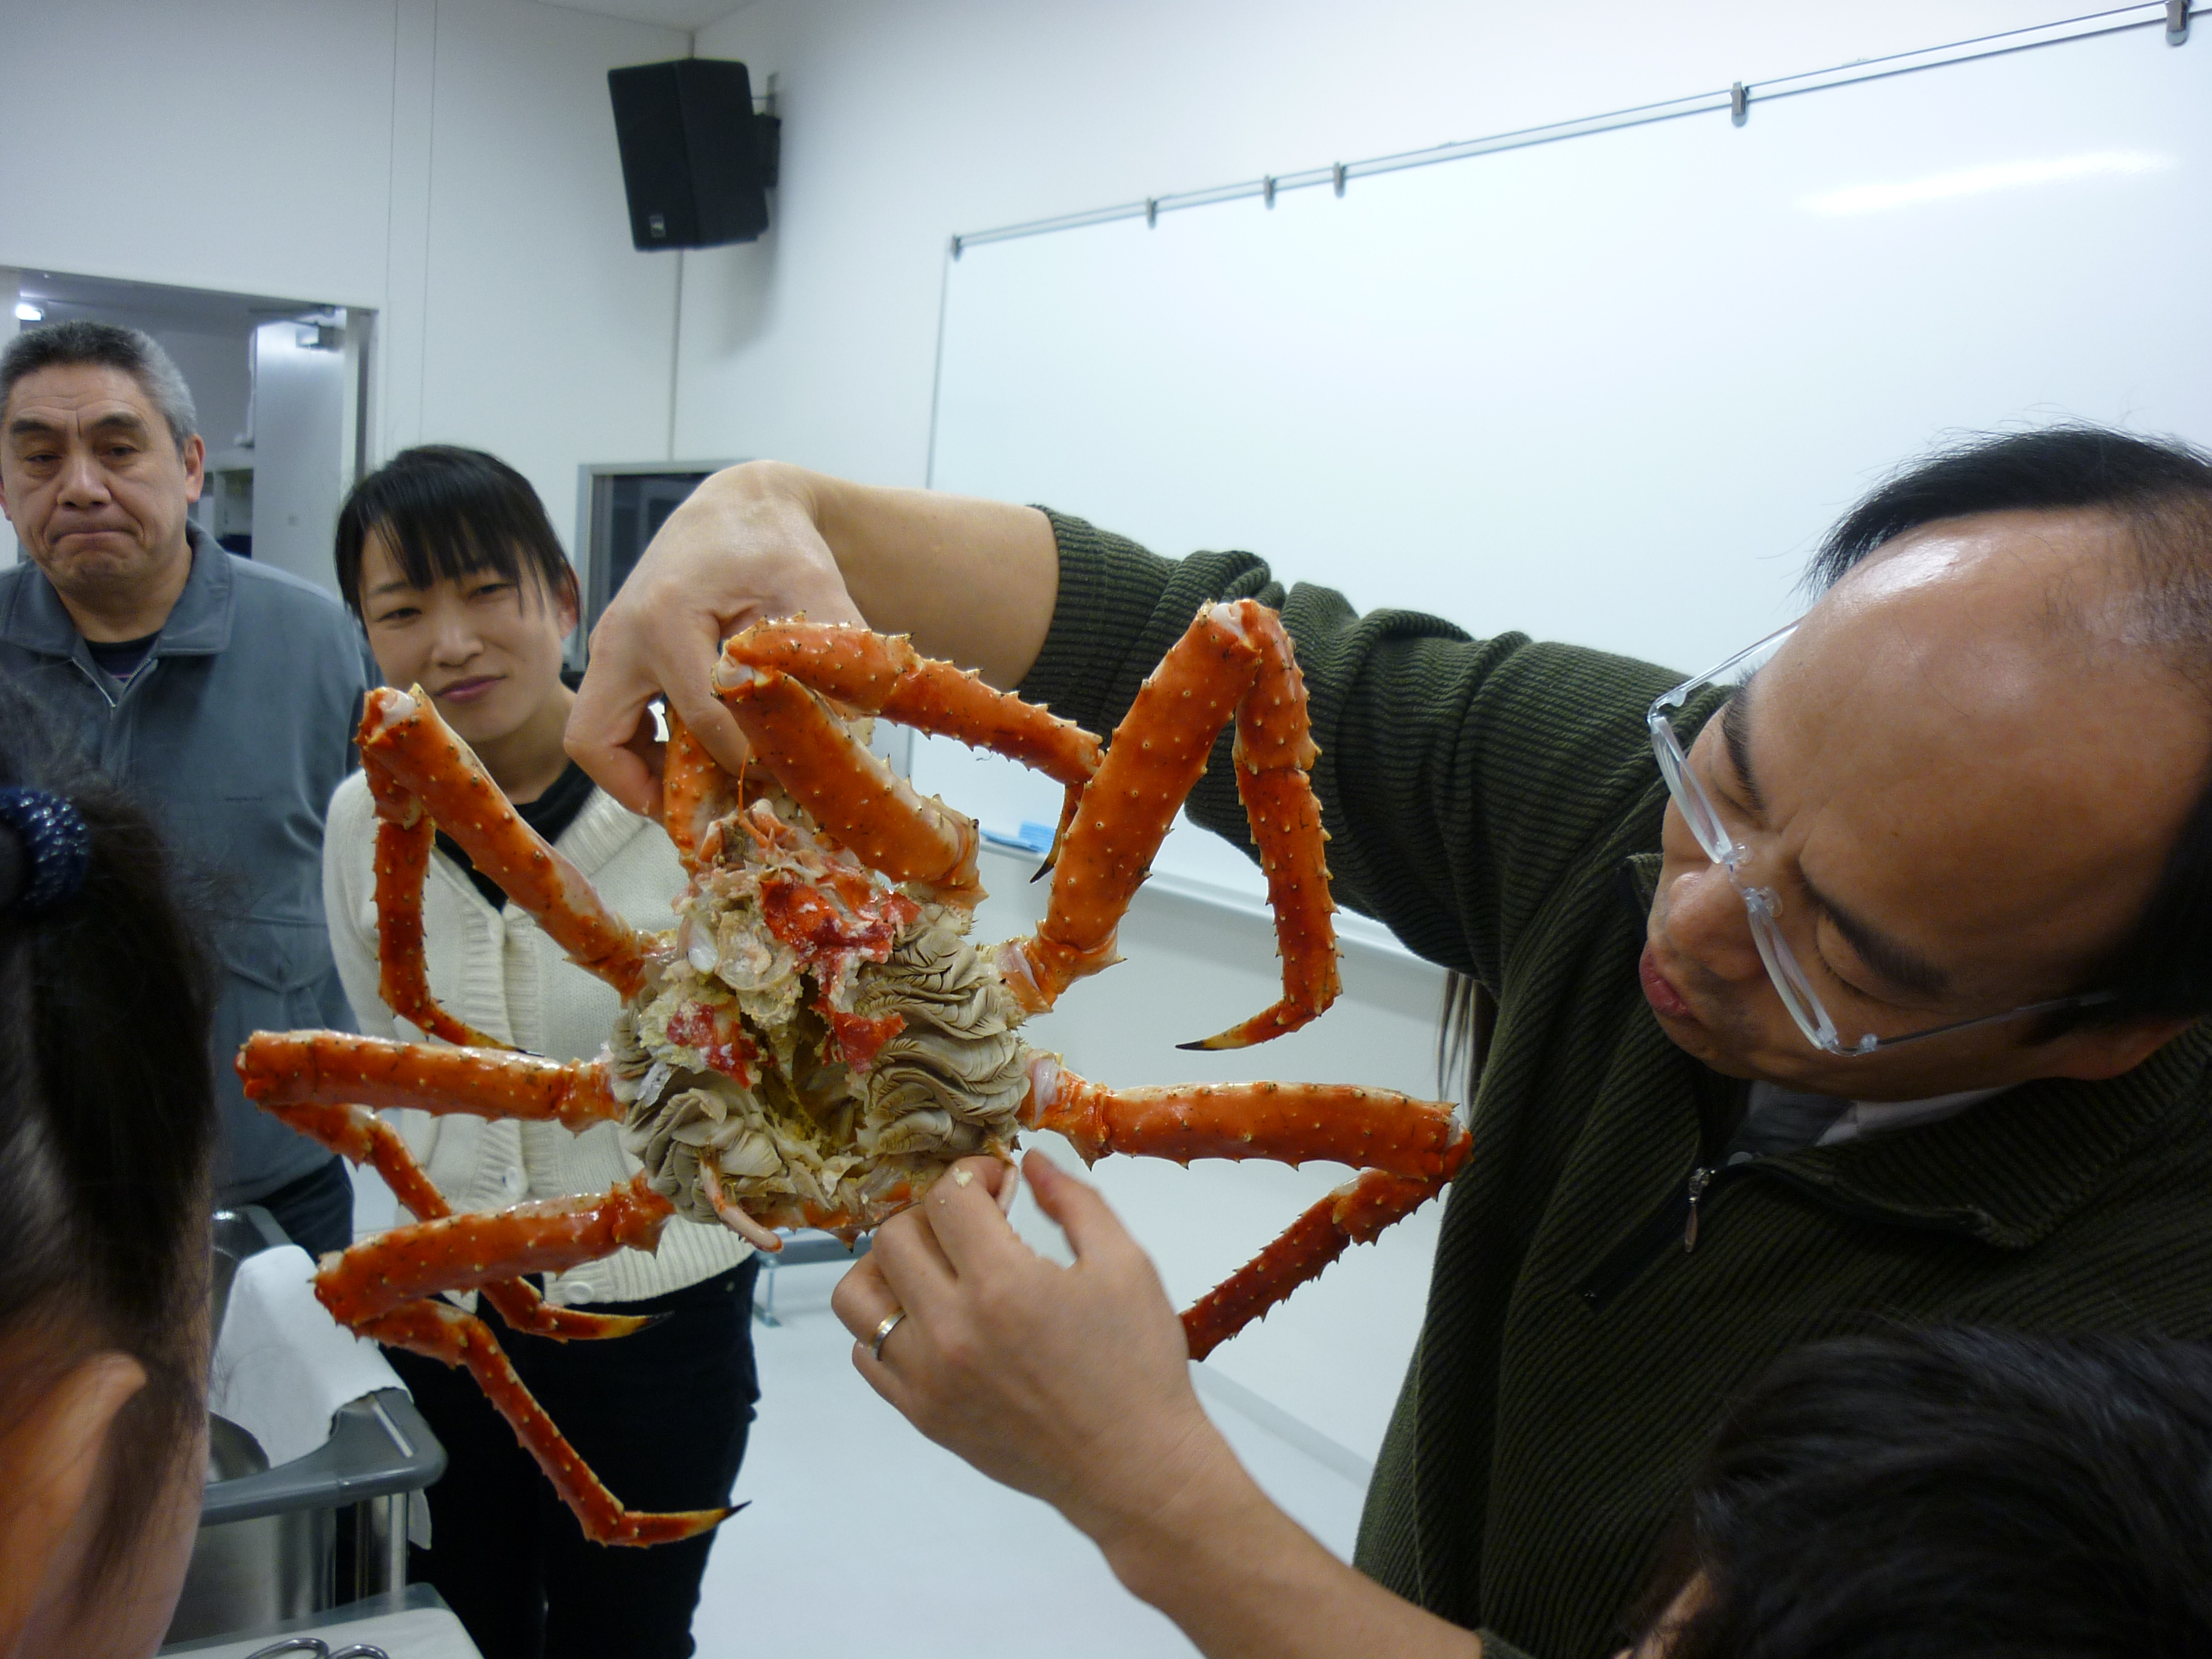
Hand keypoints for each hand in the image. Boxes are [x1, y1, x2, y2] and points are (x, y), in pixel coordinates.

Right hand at [565, 462, 862, 814]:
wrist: (738, 510)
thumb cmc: (775, 546)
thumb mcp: (814, 592)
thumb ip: (830, 658)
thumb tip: (849, 735)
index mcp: (668, 618)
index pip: (702, 719)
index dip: (745, 761)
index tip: (781, 776)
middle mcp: (621, 635)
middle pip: (600, 740)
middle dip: (648, 789)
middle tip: (708, 814)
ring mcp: (609, 646)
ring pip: (593, 737)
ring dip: (638, 777)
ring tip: (700, 796)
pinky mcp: (614, 655)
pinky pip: (605, 722)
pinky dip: (639, 753)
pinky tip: (691, 763)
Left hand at [835, 1152, 1485, 1658]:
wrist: (1134, 1470)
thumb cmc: (1138, 1367)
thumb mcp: (1126, 1265)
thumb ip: (1074, 1200)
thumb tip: (1030, 1161)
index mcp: (1003, 1284)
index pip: (947, 1196)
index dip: (974, 1173)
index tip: (999, 1183)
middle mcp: (950, 1329)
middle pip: (893, 1236)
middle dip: (933, 1213)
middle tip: (972, 1222)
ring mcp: (926, 1378)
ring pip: (857, 1295)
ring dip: (890, 1266)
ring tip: (934, 1266)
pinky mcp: (920, 1415)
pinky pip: (865, 1354)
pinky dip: (887, 1324)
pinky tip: (932, 1319)